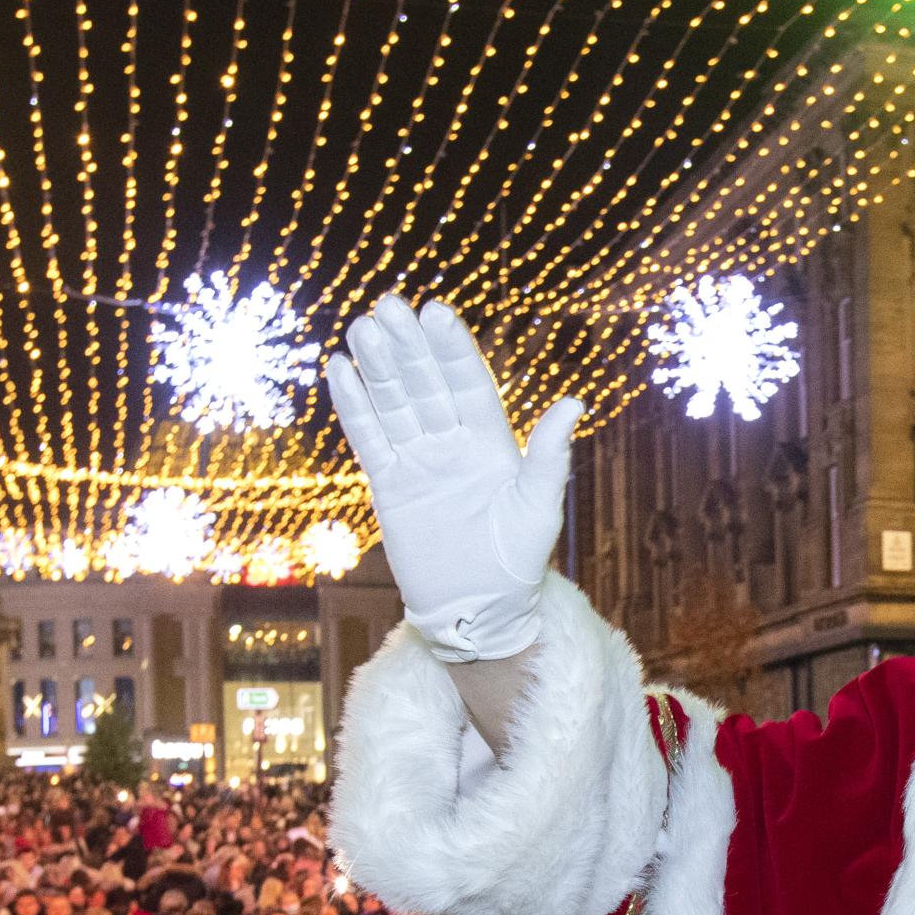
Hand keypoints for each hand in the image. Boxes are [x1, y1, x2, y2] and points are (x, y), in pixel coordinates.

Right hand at [324, 296, 581, 661]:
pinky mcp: (389, 485)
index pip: (468, 383)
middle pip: (425, 384)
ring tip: (362, 327)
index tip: (435, 312)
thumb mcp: (538, 506)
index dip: (450, 349)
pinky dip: (354, 407)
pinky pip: (369, 439)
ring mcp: (418, 461)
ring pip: (394, 404)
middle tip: (388, 304)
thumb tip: (574, 404)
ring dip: (378, 366)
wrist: (479, 609)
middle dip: (408, 346)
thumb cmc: (519, 560)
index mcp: (492, 441)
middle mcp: (452, 442)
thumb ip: (549, 455)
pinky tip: (340, 371)